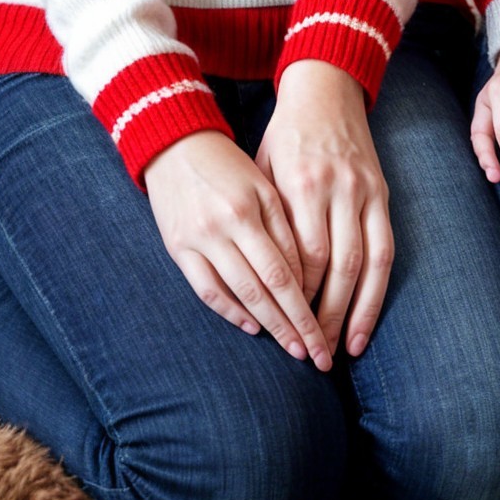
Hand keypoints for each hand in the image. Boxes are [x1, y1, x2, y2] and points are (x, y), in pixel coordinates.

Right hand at [144, 130, 330, 367]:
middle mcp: (223, 228)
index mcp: (249, 210)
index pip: (284, 270)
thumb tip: (302, 277)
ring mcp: (197, 241)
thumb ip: (284, 227)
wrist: (176, 144)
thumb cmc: (230, 164)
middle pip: (264, 290)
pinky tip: (251, 326)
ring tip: (290, 347)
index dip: (305, 306)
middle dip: (292, 326)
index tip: (323, 331)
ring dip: (266, 325)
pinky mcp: (177, 248)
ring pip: (237, 294)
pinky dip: (229, 311)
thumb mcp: (263, 184)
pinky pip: (205, 289)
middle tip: (315, 355)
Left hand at [259, 61, 392, 360]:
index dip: (297, 297)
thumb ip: (267, 219)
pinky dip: (377, 289)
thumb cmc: (283, 135)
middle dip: (325, 315)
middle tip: (313, 353)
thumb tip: (262, 280)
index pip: (303, 255)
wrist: (326, 89)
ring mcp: (365, 191)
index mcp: (302, 183)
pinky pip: (386, 249)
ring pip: (366, 263)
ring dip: (355, 311)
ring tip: (344, 349)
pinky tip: (366, 319)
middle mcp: (338, 189)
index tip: (286, 328)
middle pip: (335, 266)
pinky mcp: (382, 193)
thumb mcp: (261, 169)